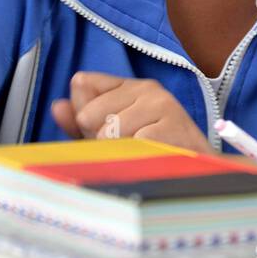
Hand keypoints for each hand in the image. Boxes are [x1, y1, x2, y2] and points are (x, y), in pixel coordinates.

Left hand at [50, 71, 213, 153]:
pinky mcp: (170, 126)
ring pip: (107, 132)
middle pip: (89, 113)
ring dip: (119, 151)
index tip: (105, 129)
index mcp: (130, 85)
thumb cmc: (152, 153)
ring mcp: (161, 104)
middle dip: (100, 138)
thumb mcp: (111, 135)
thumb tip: (56, 106)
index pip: (83, 84)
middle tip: (129, 145)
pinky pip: (130, 144)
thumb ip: (81, 121)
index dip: (85, 117)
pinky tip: (153, 158)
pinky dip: (136, 158)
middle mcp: (147, 88)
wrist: (199, 172)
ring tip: (143, 153)